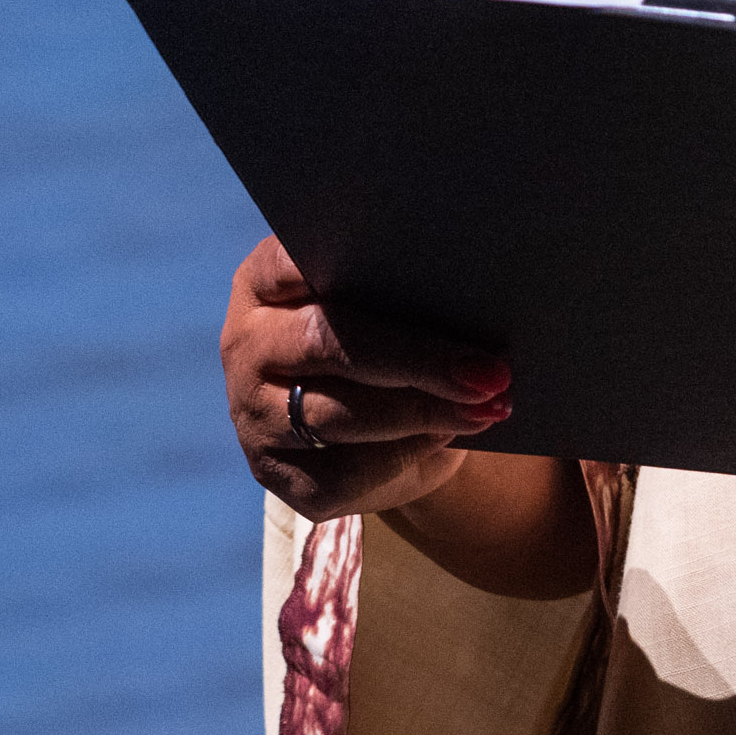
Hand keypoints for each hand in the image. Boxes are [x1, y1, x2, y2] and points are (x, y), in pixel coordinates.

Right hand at [221, 233, 509, 520]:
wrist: (384, 432)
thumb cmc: (391, 343)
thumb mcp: (390, 307)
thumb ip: (403, 292)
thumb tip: (466, 299)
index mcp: (265, 281)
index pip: (292, 259)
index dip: (358, 262)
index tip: (431, 272)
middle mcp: (247, 343)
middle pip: (326, 343)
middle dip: (415, 358)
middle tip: (488, 370)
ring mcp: (252, 413)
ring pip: (335, 416)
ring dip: (419, 413)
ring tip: (484, 408)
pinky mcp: (273, 473)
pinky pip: (339, 475)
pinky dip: (402, 459)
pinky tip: (445, 440)